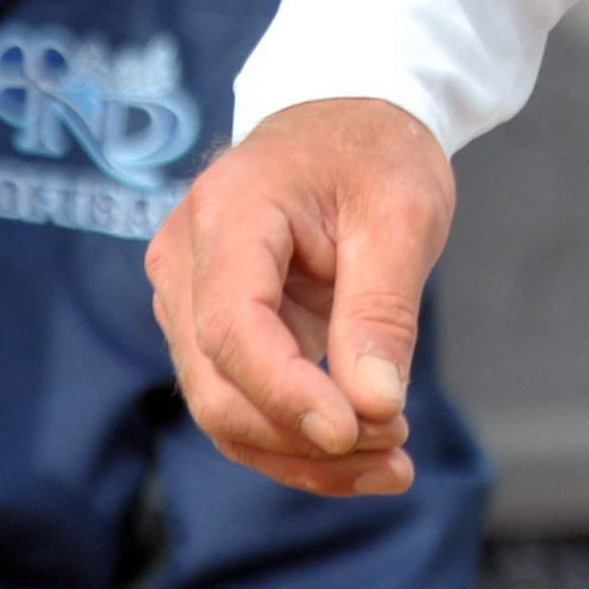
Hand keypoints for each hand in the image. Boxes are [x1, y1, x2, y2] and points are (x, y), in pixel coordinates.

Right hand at [148, 94, 453, 492]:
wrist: (343, 125)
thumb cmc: (374, 156)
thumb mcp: (403, 215)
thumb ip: (382, 310)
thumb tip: (375, 408)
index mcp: (229, 211)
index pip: (231, 325)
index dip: (285, 391)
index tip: (355, 432)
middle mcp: (185, 258)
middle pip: (217, 383)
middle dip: (303, 436)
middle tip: (397, 453)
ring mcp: (185, 298)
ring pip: (224, 410)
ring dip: (303, 454)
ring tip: (393, 463)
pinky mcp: (208, 331)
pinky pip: (240, 404)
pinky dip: (296, 441)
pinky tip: (364, 458)